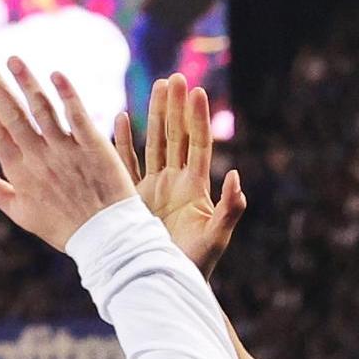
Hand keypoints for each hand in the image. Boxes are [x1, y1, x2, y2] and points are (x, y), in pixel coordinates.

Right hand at [0, 57, 136, 249]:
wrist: (105, 238)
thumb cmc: (62, 227)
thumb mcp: (21, 214)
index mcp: (20, 173)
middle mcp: (40, 158)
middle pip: (13, 116)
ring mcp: (67, 151)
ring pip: (43, 110)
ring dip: (27, 82)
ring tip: (13, 60)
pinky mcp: (94, 147)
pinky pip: (79, 117)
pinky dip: (68, 95)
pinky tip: (56, 75)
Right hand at [112, 74, 245, 278]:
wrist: (168, 281)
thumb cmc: (196, 264)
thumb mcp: (216, 237)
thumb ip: (229, 209)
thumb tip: (237, 177)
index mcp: (195, 187)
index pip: (198, 144)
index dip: (197, 118)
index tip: (197, 91)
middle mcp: (175, 182)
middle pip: (176, 136)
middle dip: (175, 107)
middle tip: (174, 77)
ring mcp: (154, 188)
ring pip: (153, 143)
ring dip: (153, 115)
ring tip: (156, 86)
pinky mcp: (133, 198)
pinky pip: (128, 164)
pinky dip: (124, 141)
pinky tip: (121, 118)